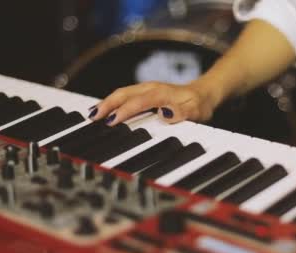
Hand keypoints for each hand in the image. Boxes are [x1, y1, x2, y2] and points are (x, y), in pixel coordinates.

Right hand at [88, 81, 219, 125]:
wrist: (204, 93)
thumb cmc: (199, 104)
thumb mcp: (197, 111)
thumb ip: (183, 112)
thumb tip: (165, 113)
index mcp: (162, 93)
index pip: (139, 101)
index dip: (124, 111)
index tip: (111, 121)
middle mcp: (151, 88)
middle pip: (124, 94)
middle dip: (107, 104)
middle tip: (92, 117)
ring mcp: (146, 90)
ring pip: (122, 94)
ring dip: (106, 103)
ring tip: (91, 115)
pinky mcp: (144, 93)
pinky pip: (125, 96)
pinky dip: (112, 102)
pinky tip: (103, 111)